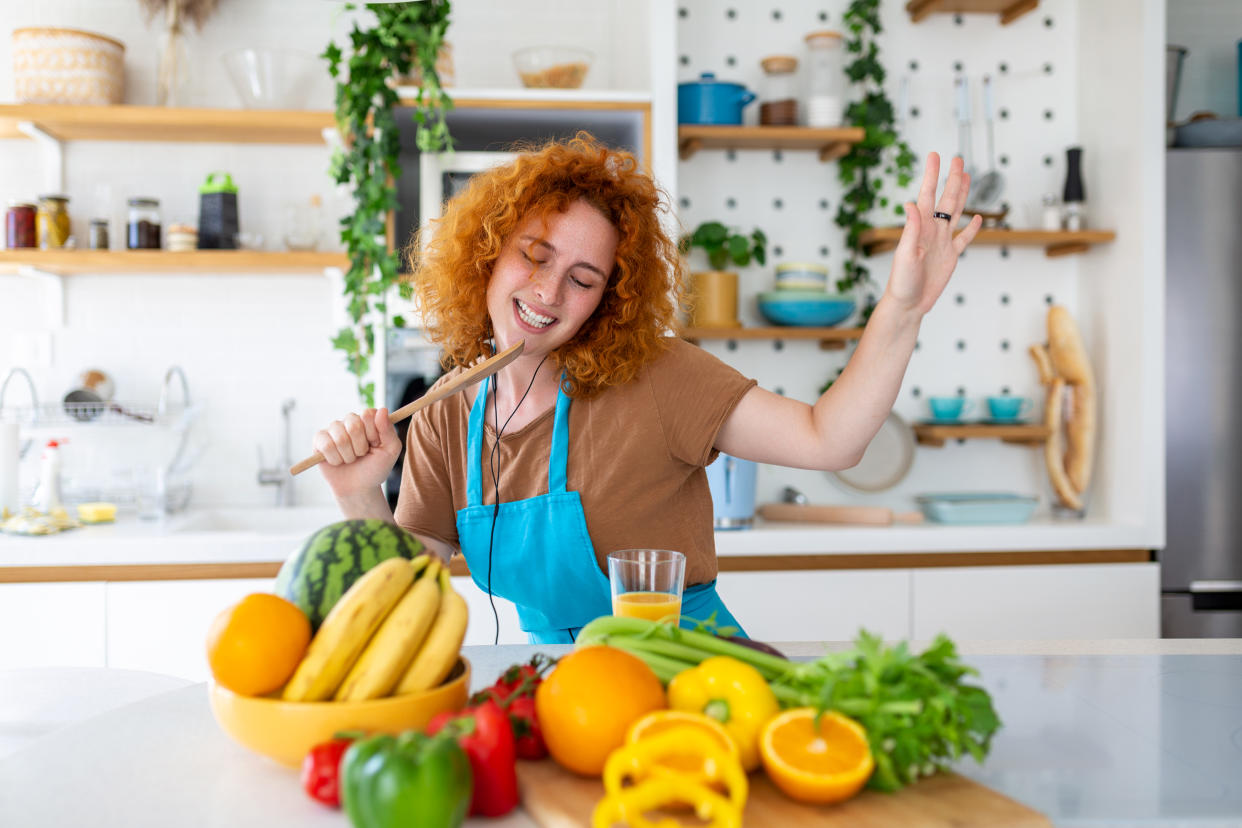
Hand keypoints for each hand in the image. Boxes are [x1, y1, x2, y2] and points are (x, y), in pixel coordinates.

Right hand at [312, 408, 401, 499]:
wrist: (358, 487)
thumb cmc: (376, 467)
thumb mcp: (390, 451)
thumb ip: (388, 430)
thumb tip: (382, 410)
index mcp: (368, 419)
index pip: (368, 414)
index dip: (373, 434)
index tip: (375, 445)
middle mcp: (350, 420)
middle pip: (353, 425)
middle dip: (360, 447)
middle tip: (362, 454)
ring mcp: (334, 429)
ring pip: (340, 438)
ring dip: (348, 456)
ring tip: (350, 459)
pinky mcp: (319, 439)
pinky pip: (326, 445)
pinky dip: (335, 459)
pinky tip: (337, 461)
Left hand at [885, 153, 982, 314]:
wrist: (908, 305)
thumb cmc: (901, 282)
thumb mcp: (905, 254)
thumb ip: (910, 229)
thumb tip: (910, 204)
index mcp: (920, 228)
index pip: (927, 196)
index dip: (932, 176)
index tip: (935, 156)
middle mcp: (931, 232)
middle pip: (945, 200)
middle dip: (951, 179)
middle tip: (957, 159)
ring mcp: (942, 243)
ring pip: (955, 214)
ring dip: (961, 195)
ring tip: (967, 178)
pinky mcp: (950, 257)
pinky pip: (963, 239)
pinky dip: (971, 229)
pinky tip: (977, 218)